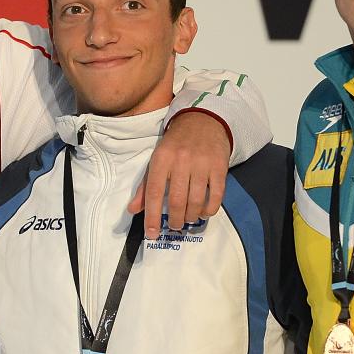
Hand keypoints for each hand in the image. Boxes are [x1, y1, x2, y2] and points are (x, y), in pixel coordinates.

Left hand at [129, 111, 229, 239]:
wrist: (203, 120)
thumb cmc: (176, 145)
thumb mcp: (156, 160)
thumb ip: (144, 187)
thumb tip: (133, 210)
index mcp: (161, 159)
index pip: (154, 192)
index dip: (152, 216)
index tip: (152, 233)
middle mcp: (181, 161)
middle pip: (177, 200)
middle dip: (175, 219)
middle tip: (175, 225)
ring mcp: (202, 163)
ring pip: (196, 200)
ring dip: (191, 216)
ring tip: (188, 219)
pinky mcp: (220, 166)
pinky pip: (216, 195)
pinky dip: (209, 209)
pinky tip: (204, 212)